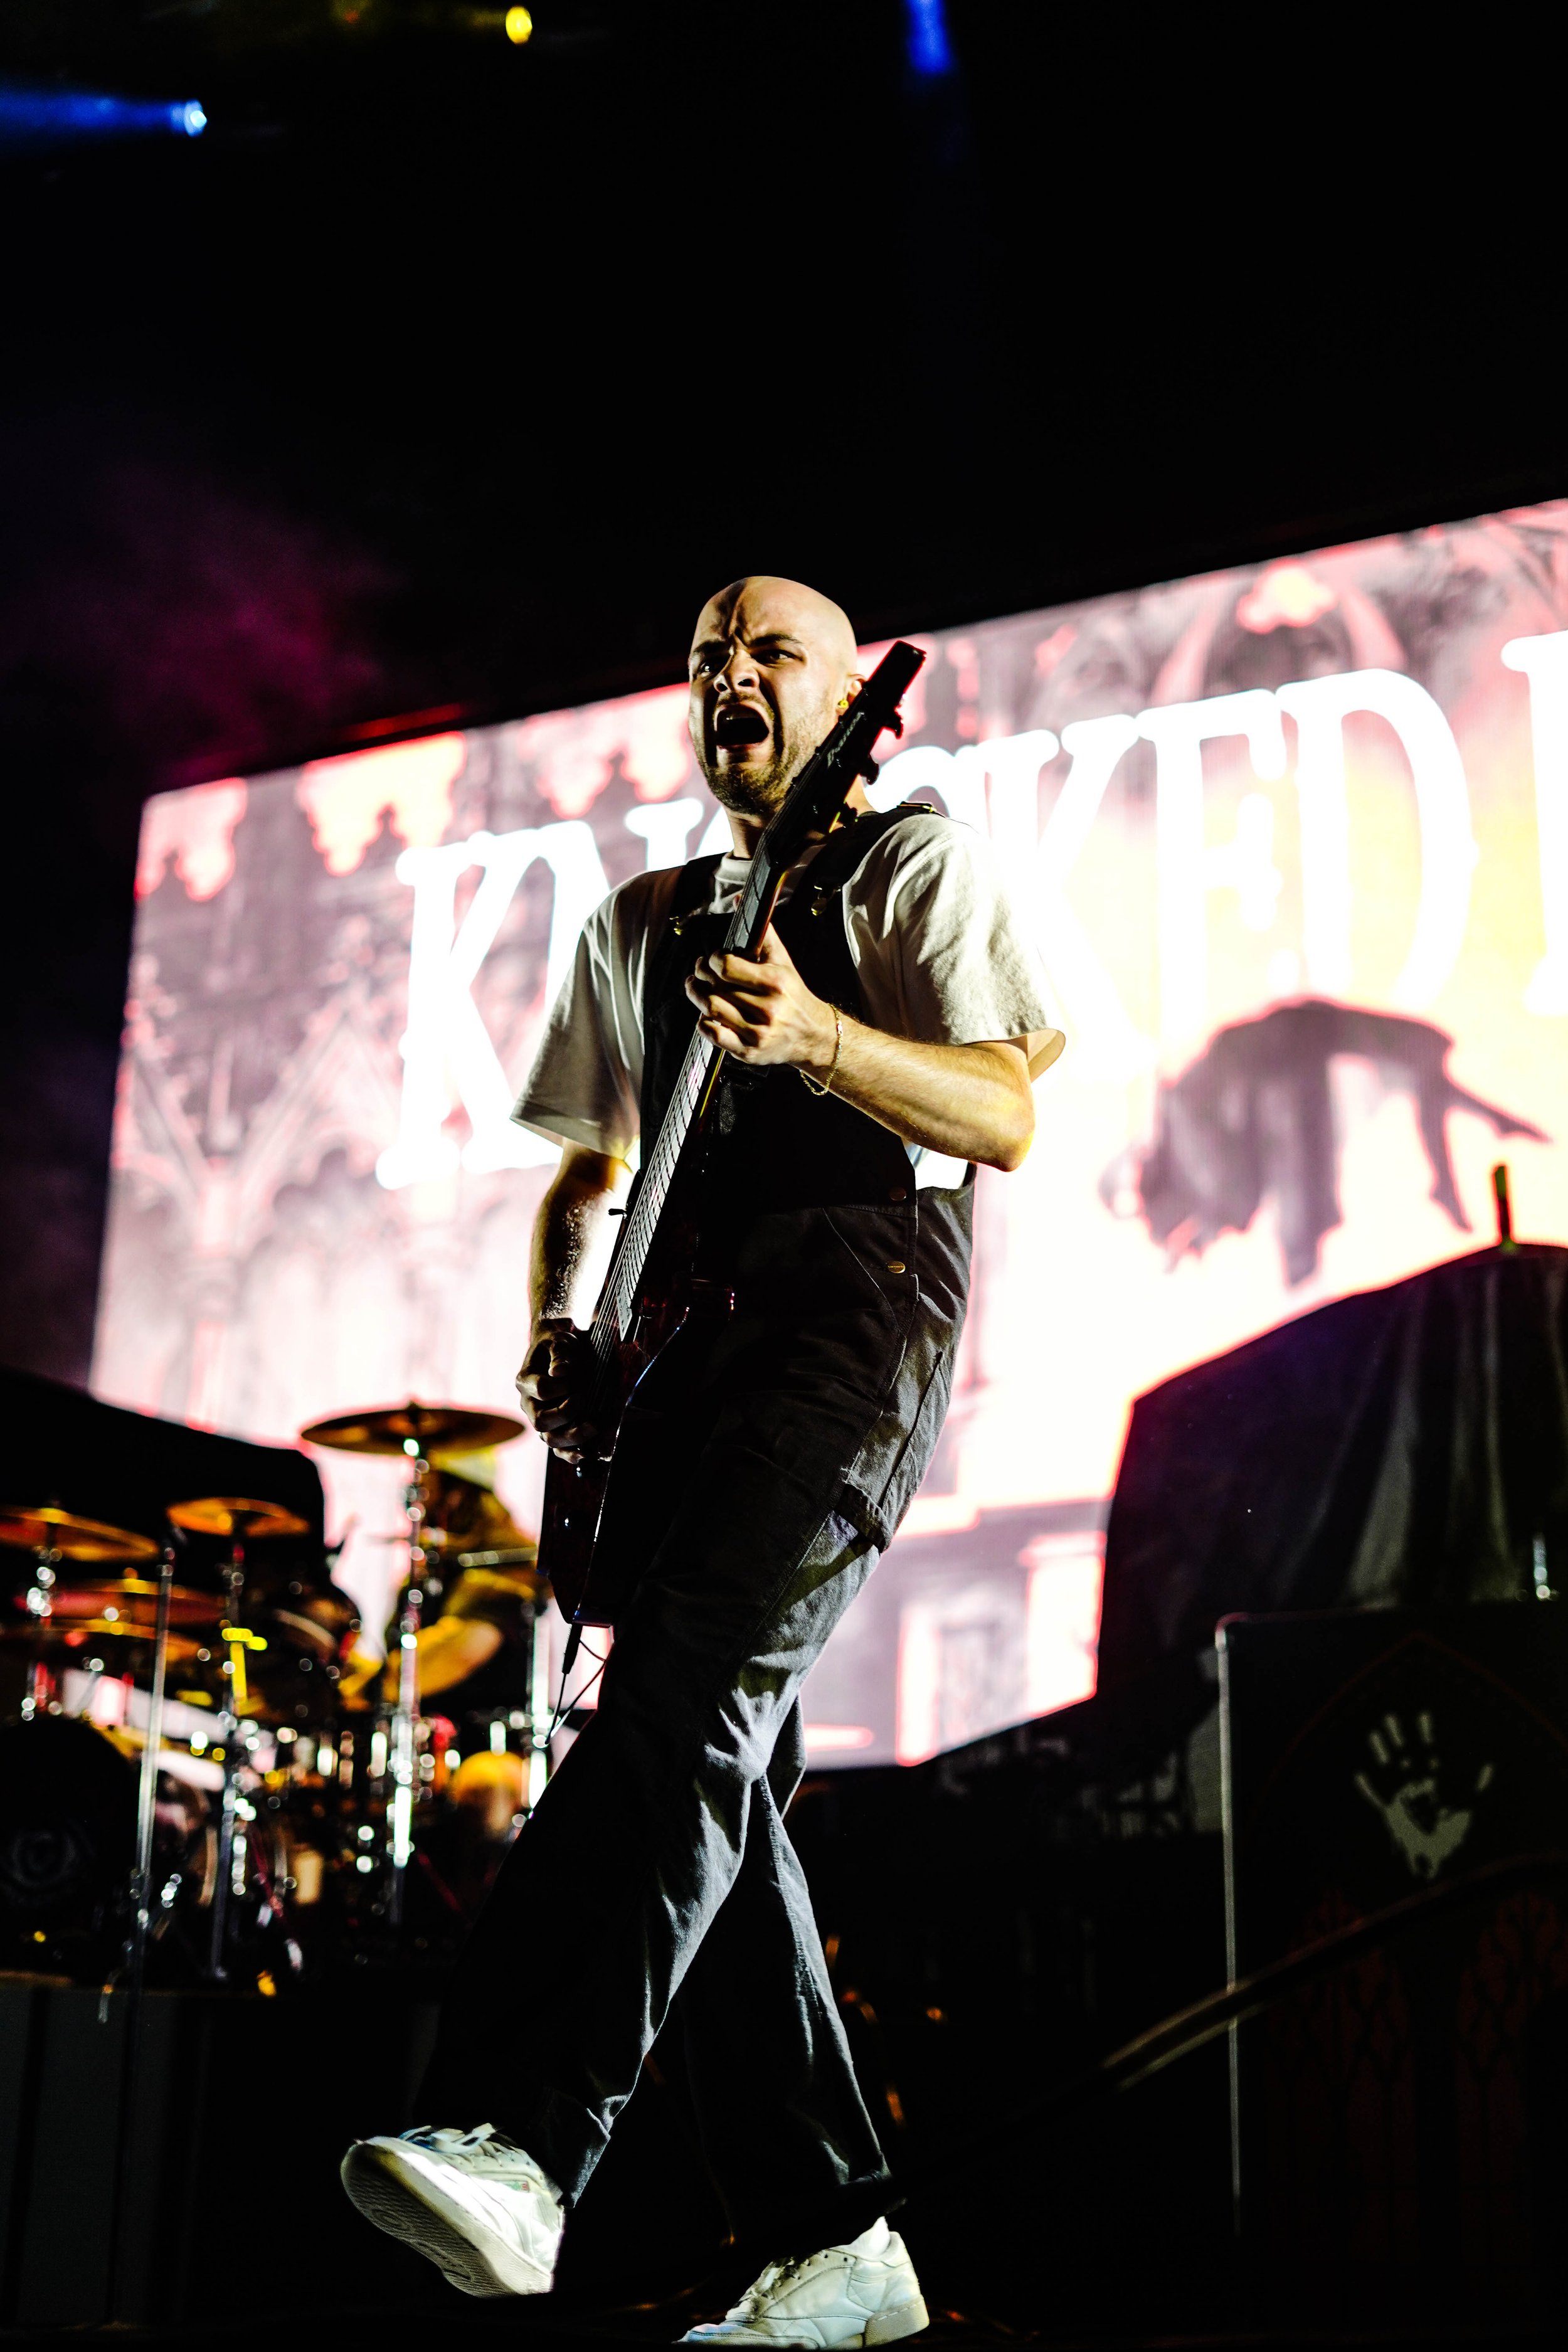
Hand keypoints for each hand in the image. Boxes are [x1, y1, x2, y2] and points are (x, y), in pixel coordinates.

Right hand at [517, 1316, 598, 1460]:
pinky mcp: (553, 1428)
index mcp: (525, 1381)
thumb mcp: (559, 1341)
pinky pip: (558, 1448)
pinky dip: (571, 1454)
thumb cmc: (558, 1346)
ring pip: (549, 1439)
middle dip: (566, 1414)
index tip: (573, 1377)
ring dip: (572, 1437)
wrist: (558, 1352)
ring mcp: (540, 1418)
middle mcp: (528, 1404)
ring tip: (593, 1428)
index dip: (561, 1386)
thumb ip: (560, 1355)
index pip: (541, 1390)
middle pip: (541, 1421)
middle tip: (584, 1399)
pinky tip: (585, 1454)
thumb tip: (560, 1372)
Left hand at [685, 923, 838, 1072]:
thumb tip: (740, 900)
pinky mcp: (749, 1052)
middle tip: (698, 971)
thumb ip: (763, 932)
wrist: (812, 1035)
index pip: (726, 966)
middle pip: (716, 988)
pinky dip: (703, 1022)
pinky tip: (705, 1013)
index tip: (712, 959)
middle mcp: (767, 1009)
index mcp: (775, 983)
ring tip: (695, 987)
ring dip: (696, 996)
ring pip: (711, 1010)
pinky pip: (714, 1035)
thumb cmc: (792, 994)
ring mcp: (758, 1033)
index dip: (712, 960)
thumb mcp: (783, 961)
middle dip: (700, 976)